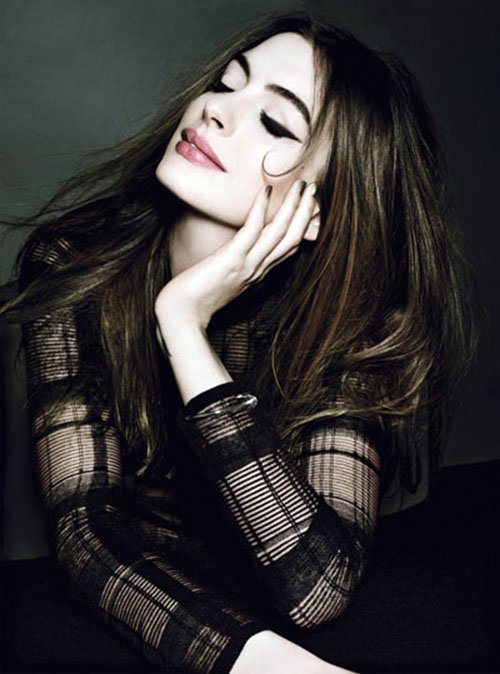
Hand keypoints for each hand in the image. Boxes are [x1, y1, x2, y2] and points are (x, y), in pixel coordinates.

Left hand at [155, 179, 319, 330]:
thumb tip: (236, 249)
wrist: (182, 315)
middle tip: (314, 187)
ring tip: (302, 184)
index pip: (289, 249)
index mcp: (258, 274)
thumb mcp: (223, 278)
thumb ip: (235, 264)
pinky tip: (265, 191)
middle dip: (305, 212)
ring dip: (293, 207)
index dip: (302, 227)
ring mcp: (247, 265)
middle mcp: (258, 270)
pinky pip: (251, 231)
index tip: (309, 205)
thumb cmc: (196, 298)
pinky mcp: (231, 260)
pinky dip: (260, 209)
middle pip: (292, 239)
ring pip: (280, 233)